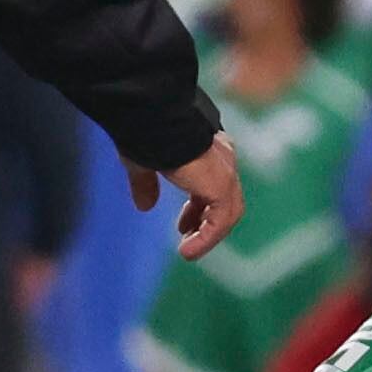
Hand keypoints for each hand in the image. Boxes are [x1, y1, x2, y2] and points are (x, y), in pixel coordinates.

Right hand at [131, 135, 244, 262]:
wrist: (153, 120)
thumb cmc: (145, 134)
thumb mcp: (143, 164)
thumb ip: (146, 184)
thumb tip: (144, 207)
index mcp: (209, 149)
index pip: (214, 184)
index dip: (199, 207)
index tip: (183, 225)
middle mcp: (223, 159)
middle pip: (225, 200)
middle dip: (205, 221)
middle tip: (186, 236)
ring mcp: (225, 173)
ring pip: (228, 212)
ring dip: (208, 235)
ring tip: (187, 251)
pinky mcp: (221, 186)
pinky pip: (220, 222)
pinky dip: (206, 239)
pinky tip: (187, 251)